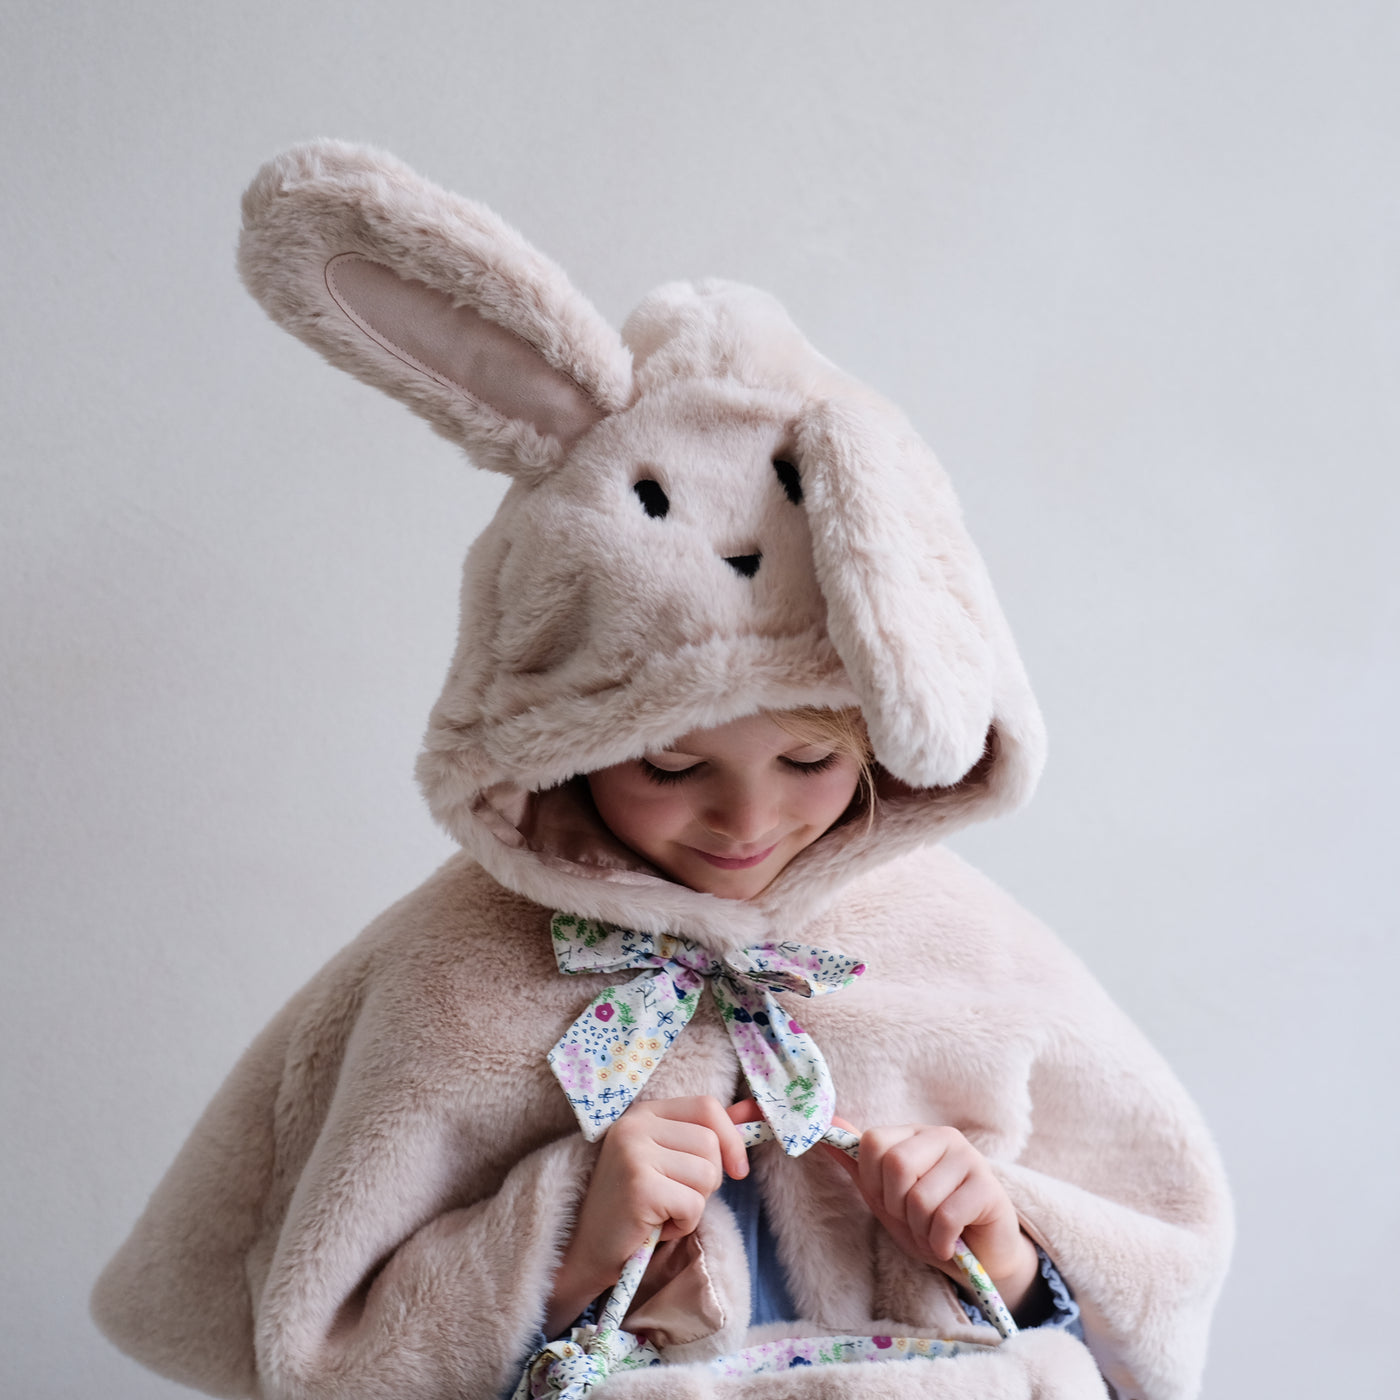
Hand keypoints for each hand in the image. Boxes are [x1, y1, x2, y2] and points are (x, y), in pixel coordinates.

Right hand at [546, 1096, 747, 1333]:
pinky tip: (658, 1226)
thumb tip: (756, 1112)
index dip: (731, 1139)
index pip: (707, 1107)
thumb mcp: (671, 1160)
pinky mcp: (639, 1187)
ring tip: (664, 1211)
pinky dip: (684, 1224)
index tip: (737, 1169)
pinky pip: (694, 1205)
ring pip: (707, 1175)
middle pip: (711, 1144)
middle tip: (676, 1197)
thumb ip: (709, 1133)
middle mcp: (635, 1125)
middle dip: (708, 1181)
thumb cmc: (637, 1206)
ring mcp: (634, 1154)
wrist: (588, 1249)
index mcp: (644, 1112)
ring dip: (695, 1204)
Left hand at [824, 1121, 1040, 1315]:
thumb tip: (827, 1126)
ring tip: (934, 1233)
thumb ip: (858, 1164)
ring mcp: (969, 1158)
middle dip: (897, 1206)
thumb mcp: (886, 1198)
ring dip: (921, 1230)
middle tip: (913, 1220)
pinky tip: (950, 1245)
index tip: (889, 1201)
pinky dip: (940, 1242)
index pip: (873, 1141)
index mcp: (914, 1134)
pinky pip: (946, 1217)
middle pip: (896, 1164)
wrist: (979, 1258)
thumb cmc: (929, 1224)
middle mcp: (942, 1137)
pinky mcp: (989, 1188)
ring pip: (921, 1196)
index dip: (872, 1180)